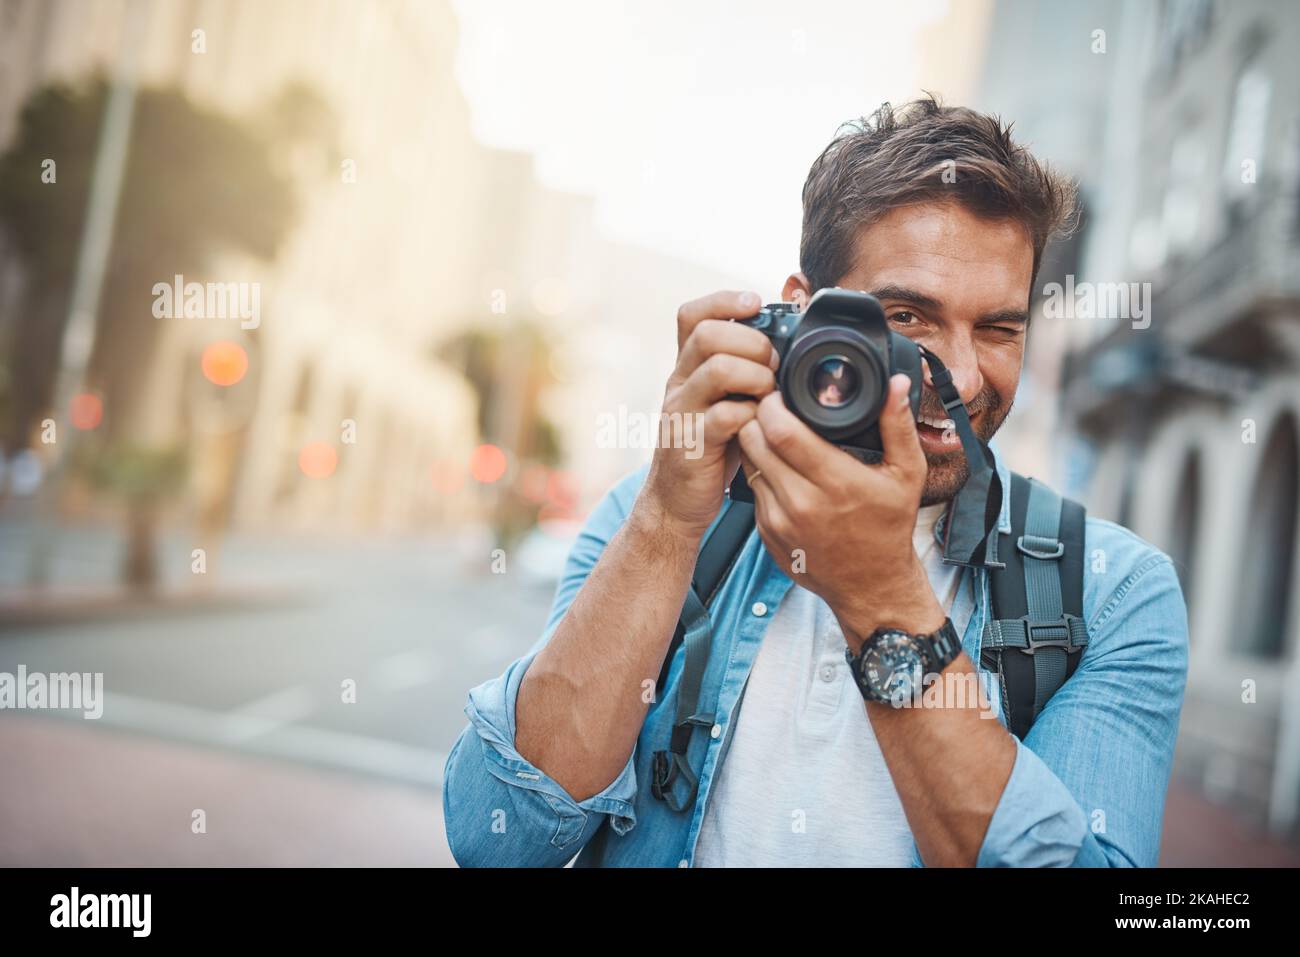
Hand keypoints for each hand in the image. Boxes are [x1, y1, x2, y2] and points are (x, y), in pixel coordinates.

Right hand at [638, 290, 779, 537]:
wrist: (676, 503)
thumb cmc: (712, 450)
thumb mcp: (723, 403)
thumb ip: (744, 374)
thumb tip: (790, 344)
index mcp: (686, 368)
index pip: (692, 315)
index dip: (724, 300)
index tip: (757, 303)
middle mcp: (679, 384)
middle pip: (707, 334)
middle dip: (752, 341)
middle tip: (774, 363)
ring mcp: (681, 413)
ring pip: (716, 369)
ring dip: (756, 374)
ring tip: (770, 392)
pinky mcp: (691, 445)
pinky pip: (724, 416)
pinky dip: (752, 415)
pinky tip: (762, 424)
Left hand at [737, 373, 945, 649]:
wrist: (871, 585)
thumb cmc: (889, 527)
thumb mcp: (907, 474)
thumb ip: (898, 426)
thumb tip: (895, 382)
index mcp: (836, 483)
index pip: (781, 431)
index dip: (773, 404)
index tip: (780, 393)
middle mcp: (802, 502)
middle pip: (754, 441)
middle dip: (757, 417)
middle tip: (772, 408)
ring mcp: (779, 520)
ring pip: (748, 462)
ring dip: (754, 443)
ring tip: (773, 433)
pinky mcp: (765, 532)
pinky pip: (751, 488)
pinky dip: (760, 471)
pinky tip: (777, 466)